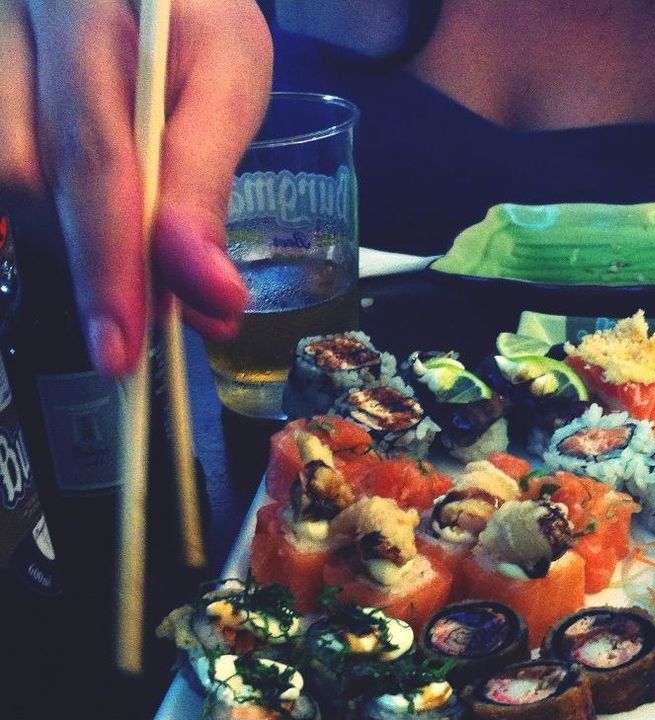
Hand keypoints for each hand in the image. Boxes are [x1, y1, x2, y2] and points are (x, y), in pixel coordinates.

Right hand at [0, 0, 272, 376]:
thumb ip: (208, 183)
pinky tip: (87, 244)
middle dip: (89, 271)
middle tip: (124, 346)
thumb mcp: (228, 79)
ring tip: (125, 286)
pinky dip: (44, 225)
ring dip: (65, 251)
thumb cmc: (195, 23)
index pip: (91, 154)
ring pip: (4, 185)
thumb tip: (211, 296)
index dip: (108, 261)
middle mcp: (12, 25)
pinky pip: (0, 178)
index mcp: (80, 8)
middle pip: (29, 176)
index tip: (122, 343)